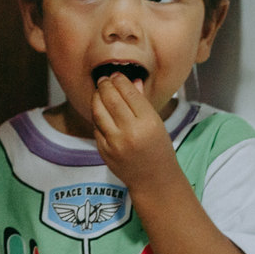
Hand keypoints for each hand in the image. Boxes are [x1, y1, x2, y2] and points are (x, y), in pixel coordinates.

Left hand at [90, 73, 180, 187]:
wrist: (153, 179)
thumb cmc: (158, 148)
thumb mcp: (157, 123)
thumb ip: (142, 101)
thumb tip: (131, 80)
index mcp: (148, 122)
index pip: (129, 93)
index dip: (120, 80)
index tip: (116, 74)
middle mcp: (131, 132)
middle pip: (111, 99)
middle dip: (105, 85)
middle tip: (104, 79)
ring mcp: (115, 143)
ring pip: (98, 111)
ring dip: (96, 97)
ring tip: (99, 91)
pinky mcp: (104, 151)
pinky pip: (96, 127)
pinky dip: (97, 115)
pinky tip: (100, 110)